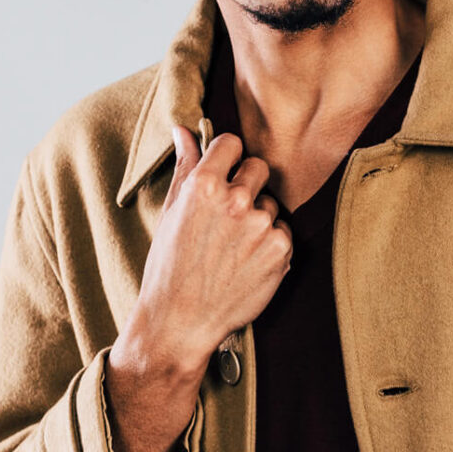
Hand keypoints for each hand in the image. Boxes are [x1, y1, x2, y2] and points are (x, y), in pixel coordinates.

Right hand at [130, 125, 292, 376]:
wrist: (179, 322)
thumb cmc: (169, 266)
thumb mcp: (171, 212)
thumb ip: (185, 166)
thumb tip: (184, 129)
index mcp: (203, 185)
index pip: (232, 143)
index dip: (227, 158)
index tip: (222, 174)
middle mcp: (235, 200)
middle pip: (258, 167)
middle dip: (247, 184)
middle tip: (228, 216)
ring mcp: (261, 225)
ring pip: (271, 203)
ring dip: (258, 217)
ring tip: (232, 247)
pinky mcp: (280, 249)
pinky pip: (282, 231)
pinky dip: (270, 243)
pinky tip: (247, 262)